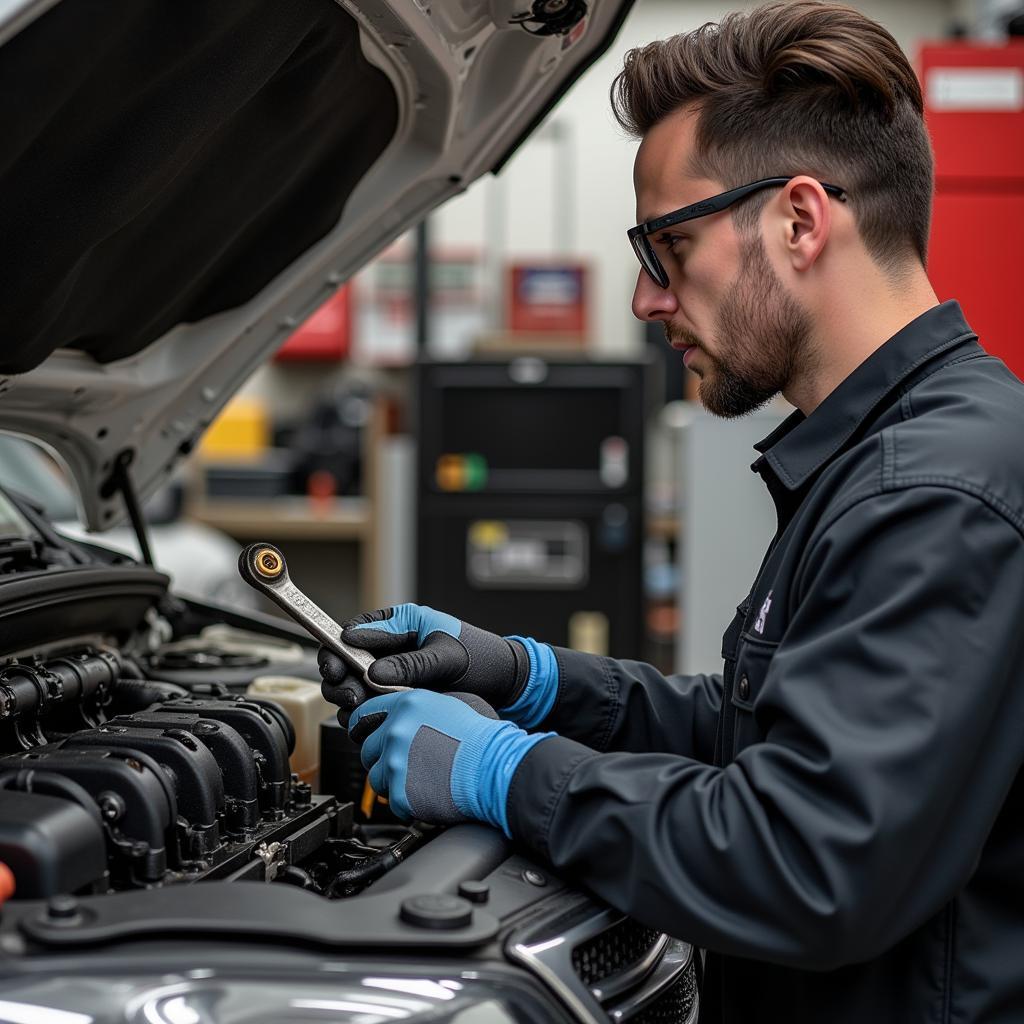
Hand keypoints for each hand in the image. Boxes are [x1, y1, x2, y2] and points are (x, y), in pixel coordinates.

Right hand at [319, 605, 557, 723]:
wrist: (505, 684)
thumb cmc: (483, 658)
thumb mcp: (448, 657)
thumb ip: (411, 664)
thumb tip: (374, 673)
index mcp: (402, 623)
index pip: (356, 630)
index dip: (338, 647)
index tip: (337, 666)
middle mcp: (392, 647)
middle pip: (345, 659)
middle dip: (340, 677)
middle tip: (350, 694)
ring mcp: (393, 673)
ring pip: (352, 685)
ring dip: (350, 697)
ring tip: (362, 706)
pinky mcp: (397, 697)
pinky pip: (369, 705)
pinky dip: (364, 713)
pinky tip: (372, 718)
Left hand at [348, 689, 552, 830]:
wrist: (493, 767)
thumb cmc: (481, 736)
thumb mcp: (451, 703)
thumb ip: (419, 708)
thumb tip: (403, 716)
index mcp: (406, 705)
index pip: (363, 716)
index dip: (365, 729)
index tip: (368, 737)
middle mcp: (395, 731)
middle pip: (367, 751)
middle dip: (382, 759)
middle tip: (407, 764)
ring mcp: (395, 763)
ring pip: (376, 779)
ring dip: (393, 782)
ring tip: (420, 780)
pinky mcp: (400, 793)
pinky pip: (393, 802)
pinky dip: (407, 803)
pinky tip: (427, 794)